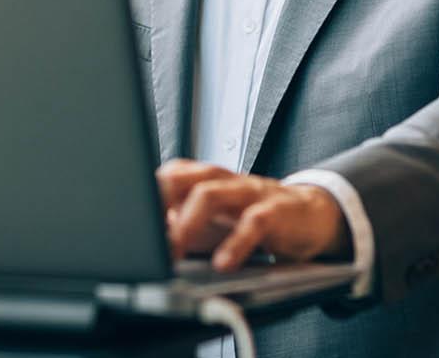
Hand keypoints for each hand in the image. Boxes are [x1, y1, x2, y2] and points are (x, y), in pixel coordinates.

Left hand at [156, 159, 350, 270]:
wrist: (311, 214)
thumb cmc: (254, 218)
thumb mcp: (215, 224)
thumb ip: (183, 227)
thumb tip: (146, 243)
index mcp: (205, 179)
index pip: (168, 176)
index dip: (146, 196)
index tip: (128, 222)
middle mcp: (224, 180)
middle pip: (182, 178)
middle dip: (158, 203)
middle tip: (143, 237)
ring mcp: (249, 192)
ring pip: (211, 193)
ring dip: (187, 223)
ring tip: (174, 251)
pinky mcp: (275, 211)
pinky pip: (253, 223)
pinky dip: (236, 244)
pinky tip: (223, 263)